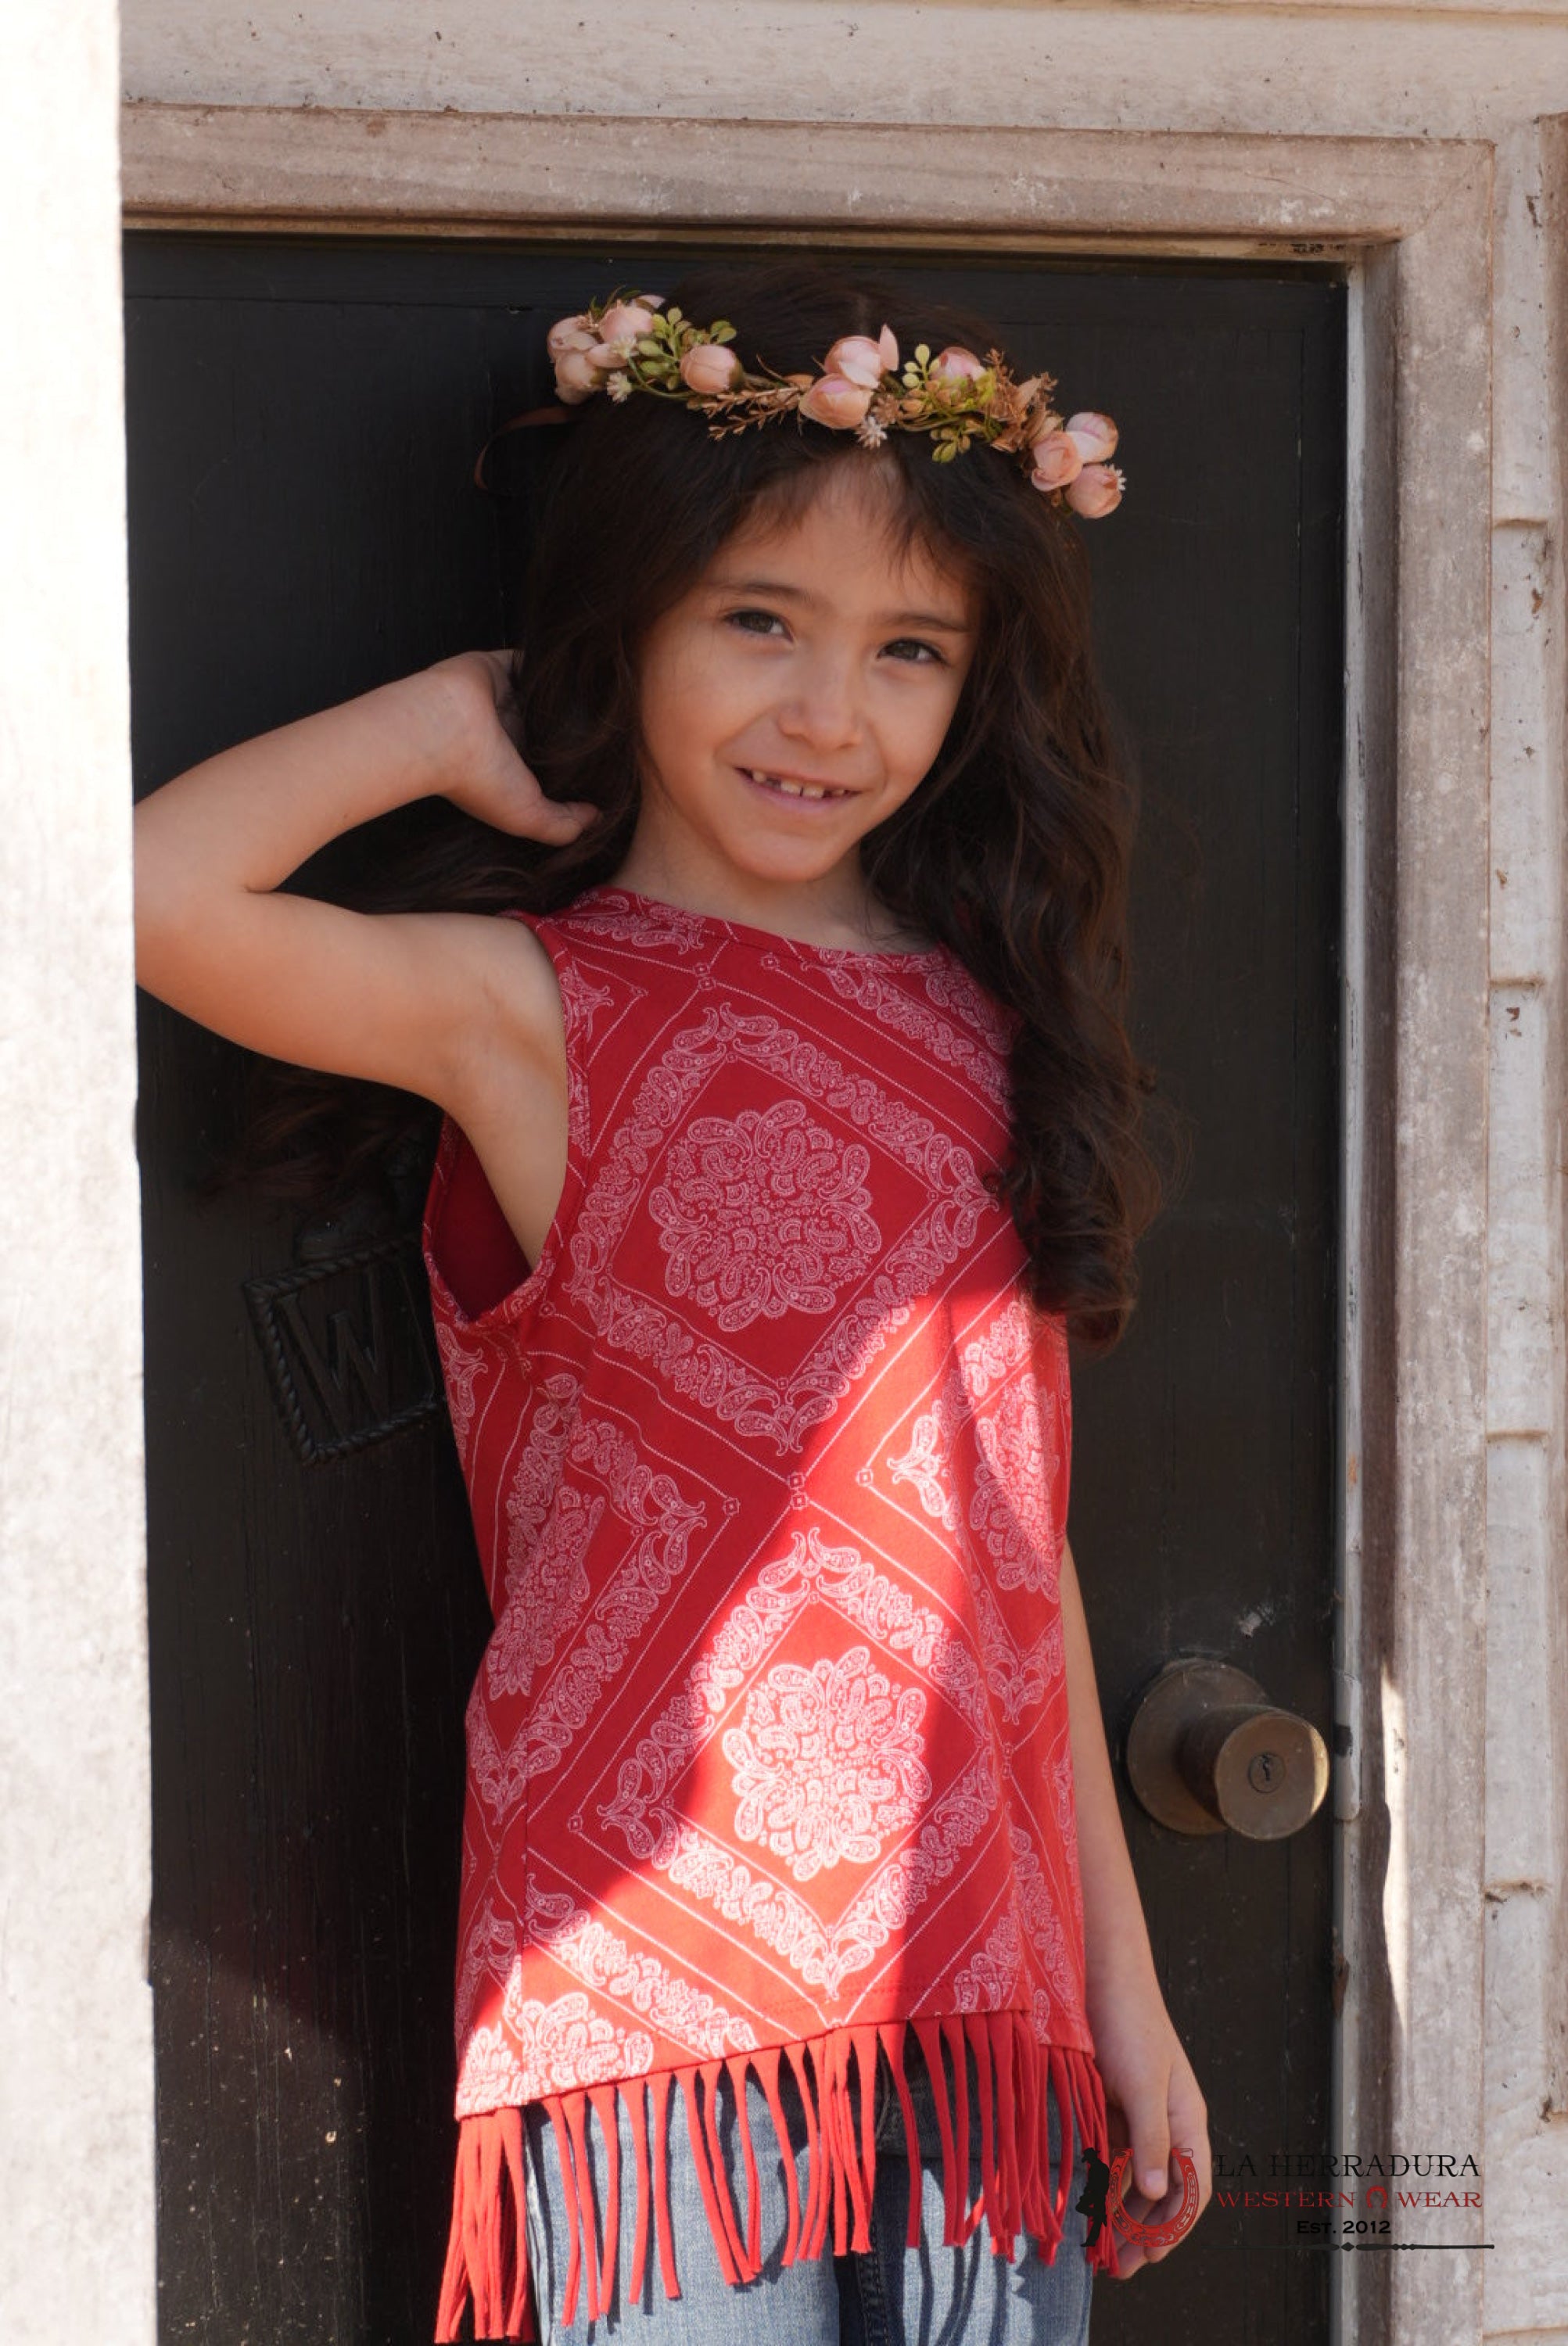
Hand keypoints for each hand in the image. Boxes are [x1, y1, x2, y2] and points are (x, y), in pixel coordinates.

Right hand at [424, 649, 599, 844]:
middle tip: (614, 726)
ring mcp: (503, 699)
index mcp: (512, 766)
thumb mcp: (528, 817)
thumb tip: (597, 818)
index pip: (550, 762)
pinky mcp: (500, 667)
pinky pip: (532, 659)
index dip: (576, 763)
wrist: (444, 731)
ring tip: (605, 695)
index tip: (609, 764)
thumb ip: (564, 823)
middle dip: (576, 726)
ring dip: (567, 692)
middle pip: (550, 725)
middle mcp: (508, 731)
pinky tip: (580, 668)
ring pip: (545, 693)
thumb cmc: (478, 779)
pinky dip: (552, 663)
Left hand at [1087, 1962, 1210, 2277]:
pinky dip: (1104, 2185)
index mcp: (1186, 2119)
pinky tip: (1088, 2206)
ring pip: (1136, 2179)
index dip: (1175, 2227)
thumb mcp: (1143, 2082)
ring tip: (1101, 2251)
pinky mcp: (1112, 2104)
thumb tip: (1160, 2195)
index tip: (1148, 2255)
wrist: (1100, 1975)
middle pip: (1164, 2192)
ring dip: (1122, 2215)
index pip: (1193, 2188)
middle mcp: (1166, 2121)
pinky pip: (1112, 2156)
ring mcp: (1139, 2113)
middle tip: (1118, 2269)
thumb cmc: (1129, 2022)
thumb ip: (1151, 2138)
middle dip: (1145, 2232)